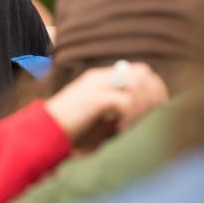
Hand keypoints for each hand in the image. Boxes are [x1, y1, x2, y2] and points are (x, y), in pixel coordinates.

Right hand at [45, 62, 167, 147]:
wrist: (44, 130)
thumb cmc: (70, 128)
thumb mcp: (97, 115)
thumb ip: (116, 110)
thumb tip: (148, 115)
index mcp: (100, 78)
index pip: (139, 72)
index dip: (154, 89)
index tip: (159, 110)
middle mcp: (100, 77)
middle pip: (142, 74)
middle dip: (154, 96)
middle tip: (154, 117)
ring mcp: (97, 85)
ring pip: (137, 86)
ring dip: (143, 108)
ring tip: (135, 126)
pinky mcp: (94, 98)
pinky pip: (125, 101)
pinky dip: (130, 116)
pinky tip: (122, 129)